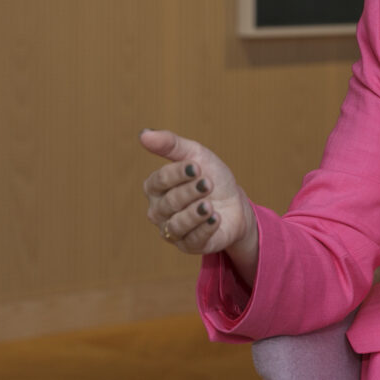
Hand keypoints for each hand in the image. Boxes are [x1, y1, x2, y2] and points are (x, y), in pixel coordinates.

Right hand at [140, 130, 256, 272]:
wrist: (235, 203)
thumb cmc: (212, 177)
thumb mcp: (196, 155)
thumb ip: (171, 145)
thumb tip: (144, 134)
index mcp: (156, 187)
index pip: (158, 181)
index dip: (178, 173)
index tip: (198, 166)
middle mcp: (158, 211)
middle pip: (169, 203)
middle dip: (191, 192)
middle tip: (209, 183)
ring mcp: (172, 230)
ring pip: (177, 225)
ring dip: (196, 213)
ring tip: (210, 205)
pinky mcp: (189, 246)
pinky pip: (192, 240)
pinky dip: (206, 229)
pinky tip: (216, 218)